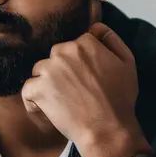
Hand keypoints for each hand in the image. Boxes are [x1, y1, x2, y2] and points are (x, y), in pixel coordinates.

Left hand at [21, 23, 148, 156]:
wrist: (107, 129)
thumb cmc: (119, 99)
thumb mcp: (127, 62)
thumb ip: (111, 39)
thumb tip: (95, 27)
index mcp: (85, 43)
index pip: (74, 46)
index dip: (79, 63)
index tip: (85, 79)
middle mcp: (64, 52)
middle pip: (55, 57)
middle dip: (62, 72)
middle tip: (75, 92)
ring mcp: (49, 70)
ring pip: (40, 72)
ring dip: (47, 84)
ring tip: (63, 102)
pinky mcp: (38, 89)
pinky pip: (28, 90)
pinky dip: (34, 101)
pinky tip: (48, 110)